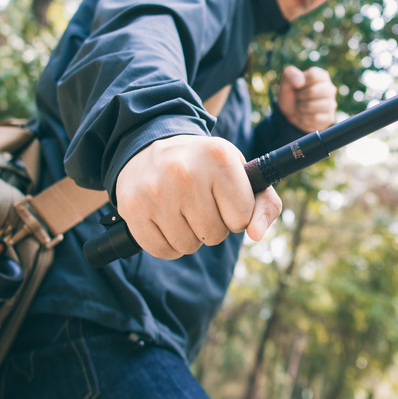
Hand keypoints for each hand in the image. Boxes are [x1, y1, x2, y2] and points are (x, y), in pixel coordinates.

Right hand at [115, 135, 282, 259]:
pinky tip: (164, 219)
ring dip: (189, 235)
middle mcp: (185, 171)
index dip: (236, 214)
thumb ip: (264, 204)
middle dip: (212, 225)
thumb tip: (255, 234)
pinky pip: (163, 251)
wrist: (148, 147)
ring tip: (180, 208)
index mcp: (218, 157)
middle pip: (215, 235)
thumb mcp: (239, 174)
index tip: (224, 197)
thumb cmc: (204, 167)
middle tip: (199, 201)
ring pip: (189, 246)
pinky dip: (168, 244)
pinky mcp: (133, 208)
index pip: (242, 218)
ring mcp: (156, 190)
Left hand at [277, 65, 336, 132]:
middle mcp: (330, 89)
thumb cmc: (291, 95)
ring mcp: (331, 104)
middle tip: (299, 98)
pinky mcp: (329, 118)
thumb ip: (290, 74)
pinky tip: (305, 115)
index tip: (297, 86)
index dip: (300, 82)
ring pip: (311, 106)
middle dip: (299, 96)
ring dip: (300, 108)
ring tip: (301, 106)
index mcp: (322, 76)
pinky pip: (314, 118)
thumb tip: (299, 82)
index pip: (313, 75)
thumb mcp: (286, 81)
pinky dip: (304, 118)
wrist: (291, 114)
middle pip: (312, 91)